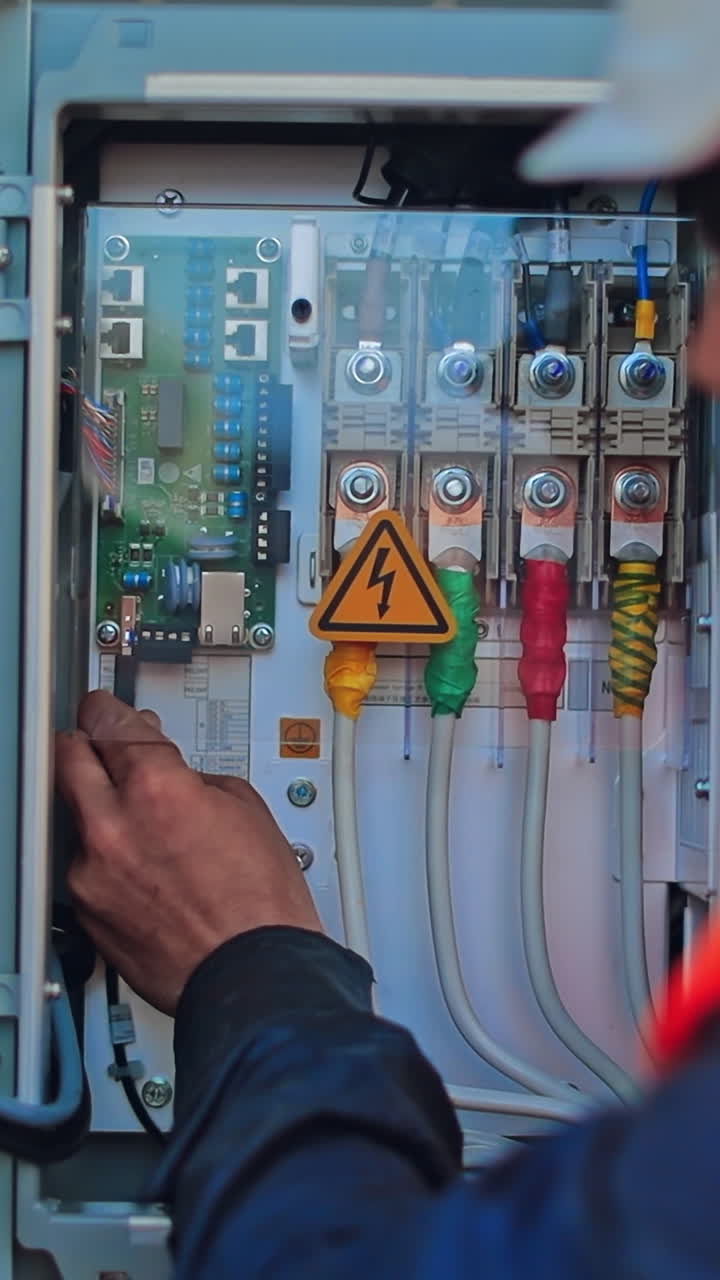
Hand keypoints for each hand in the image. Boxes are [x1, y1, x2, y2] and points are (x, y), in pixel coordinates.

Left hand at [55, 690, 322, 1013]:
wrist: (254, 975)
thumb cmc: (260, 905)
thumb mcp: (245, 808)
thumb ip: (193, 777)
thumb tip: (173, 773)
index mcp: (156, 787)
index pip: (108, 720)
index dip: (108, 708)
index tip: (107, 708)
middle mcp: (112, 825)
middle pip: (67, 756)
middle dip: (84, 744)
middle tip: (100, 744)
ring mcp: (91, 872)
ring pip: (74, 816)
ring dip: (98, 810)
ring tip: (138, 824)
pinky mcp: (86, 911)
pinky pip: (84, 867)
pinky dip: (105, 861)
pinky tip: (142, 871)